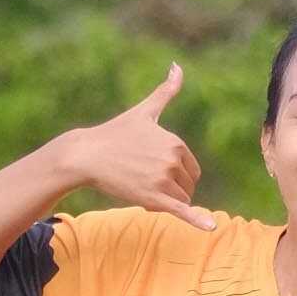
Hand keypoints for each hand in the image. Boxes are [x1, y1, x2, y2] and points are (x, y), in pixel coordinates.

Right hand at [59, 67, 216, 227]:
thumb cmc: (114, 133)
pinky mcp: (154, 199)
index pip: (190, 168)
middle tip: (142, 178)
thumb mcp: (144, 111)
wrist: (86, 155)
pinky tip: (210, 229)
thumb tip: (178, 66)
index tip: (150, 167)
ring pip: (181, 200)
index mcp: (175, 142)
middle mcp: (172, 160)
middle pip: (188, 185)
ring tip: (140, 187)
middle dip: (171, 187)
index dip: (173, 173)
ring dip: (167, 200)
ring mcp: (163, 180)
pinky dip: (198, 221)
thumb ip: (165, 92)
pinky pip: (182, 211)